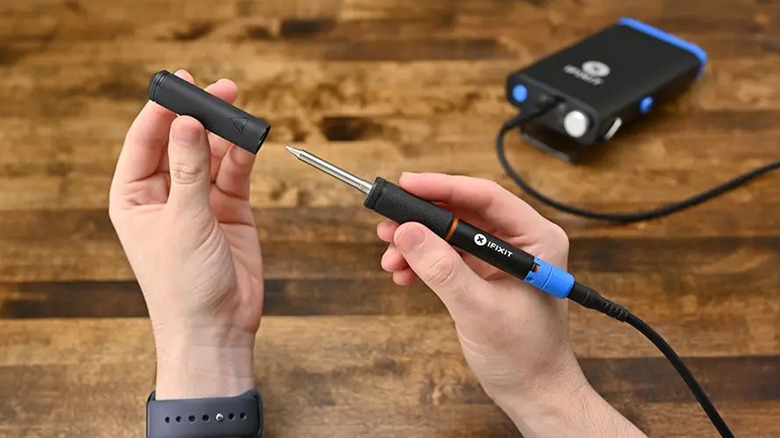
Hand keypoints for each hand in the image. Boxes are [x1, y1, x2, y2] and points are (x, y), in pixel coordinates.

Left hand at [109, 70, 262, 398]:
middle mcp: (164, 194)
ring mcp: (199, 200)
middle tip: (218, 89)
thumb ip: (188, 170)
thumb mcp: (183, 222)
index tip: (180, 85)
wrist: (218, 327)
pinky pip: (235, 172)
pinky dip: (243, 155)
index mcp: (134, 197)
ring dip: (225, 133)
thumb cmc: (185, 286)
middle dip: (198, 116)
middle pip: (180, 141)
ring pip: (211, 153)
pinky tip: (252, 139)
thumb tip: (186, 123)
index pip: (144, 142)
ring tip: (240, 110)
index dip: (161, 112)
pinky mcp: (230, 209)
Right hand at [377, 173, 644, 436]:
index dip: (444, 187)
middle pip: (463, 211)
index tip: (407, 185)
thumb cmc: (525, 355)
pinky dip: (422, 261)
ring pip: (449, 232)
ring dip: (417, 242)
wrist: (532, 392)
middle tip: (388, 223)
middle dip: (423, 218)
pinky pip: (446, 254)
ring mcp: (499, 258)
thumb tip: (408, 232)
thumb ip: (443, 269)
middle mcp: (519, 241)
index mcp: (536, 239)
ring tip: (390, 256)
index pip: (486, 197)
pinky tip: (402, 272)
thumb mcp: (479, 310)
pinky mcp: (482, 274)